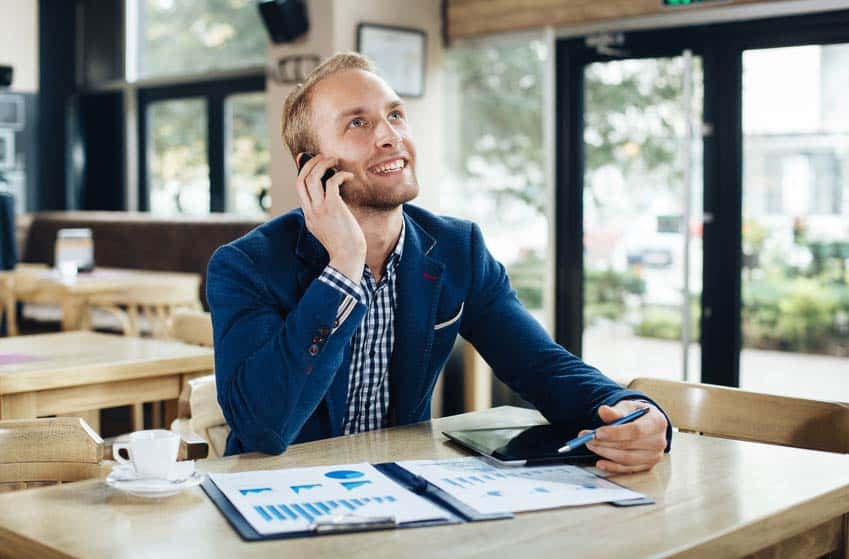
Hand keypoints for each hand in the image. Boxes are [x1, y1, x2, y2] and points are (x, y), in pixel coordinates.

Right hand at [296, 153, 365, 282]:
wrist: (347, 258)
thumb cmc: (344, 244)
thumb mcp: (329, 228)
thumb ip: (327, 214)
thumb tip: (335, 198)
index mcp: (308, 214)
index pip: (299, 187)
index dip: (305, 170)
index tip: (311, 161)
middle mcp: (310, 210)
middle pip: (301, 179)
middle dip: (311, 163)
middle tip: (324, 156)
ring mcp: (320, 209)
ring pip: (313, 177)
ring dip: (323, 164)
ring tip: (335, 160)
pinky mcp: (333, 208)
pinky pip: (331, 183)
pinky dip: (340, 175)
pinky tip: (348, 177)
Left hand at [582, 400, 667, 473]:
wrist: (647, 424)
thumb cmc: (636, 414)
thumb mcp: (627, 407)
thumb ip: (615, 411)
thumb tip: (603, 410)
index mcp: (657, 422)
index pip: (636, 430)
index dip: (615, 433)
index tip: (598, 433)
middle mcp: (659, 441)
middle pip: (629, 446)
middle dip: (604, 442)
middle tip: (587, 438)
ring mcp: (654, 456)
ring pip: (626, 459)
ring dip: (605, 453)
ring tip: (590, 445)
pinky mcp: (647, 466)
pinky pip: (627, 469)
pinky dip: (612, 467)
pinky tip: (600, 462)